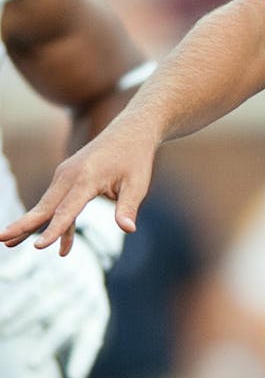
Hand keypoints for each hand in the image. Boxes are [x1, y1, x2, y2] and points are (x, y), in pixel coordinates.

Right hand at [0, 122, 155, 254]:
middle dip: (24, 225)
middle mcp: (70, 175)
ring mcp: (65, 175)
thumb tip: (128, 230)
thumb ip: (128, 207)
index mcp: (87, 178)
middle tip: (1, 239)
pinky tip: (59, 246)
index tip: (39, 247)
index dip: (54, 230)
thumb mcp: (138, 183)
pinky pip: (59, 203)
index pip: (67, 210)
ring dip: (30, 224)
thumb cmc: (135, 158)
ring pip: (47, 205)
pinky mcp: (67, 177)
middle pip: (45, 206)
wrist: (130, 131)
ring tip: (9, 243)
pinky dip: (57, 221)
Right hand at [0, 234, 110, 377]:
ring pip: (38, 285)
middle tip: (3, 342)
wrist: (93, 253)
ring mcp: (64, 266)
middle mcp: (79, 285)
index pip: (69, 328)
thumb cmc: (85, 298)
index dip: (50, 347)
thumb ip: (86, 349)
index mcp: (89, 304)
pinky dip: (17, 267)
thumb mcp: (93, 320)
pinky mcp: (50, 250)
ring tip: (0, 320)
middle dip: (26, 326)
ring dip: (17, 302)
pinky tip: (4, 278)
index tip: (31, 367)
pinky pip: (32, 258)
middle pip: (50, 308)